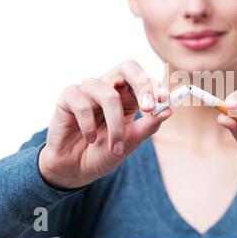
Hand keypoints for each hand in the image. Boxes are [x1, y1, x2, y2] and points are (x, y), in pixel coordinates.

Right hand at [39, 60, 170, 188]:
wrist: (75, 170)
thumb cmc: (104, 153)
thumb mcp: (131, 142)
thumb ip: (148, 126)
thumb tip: (168, 110)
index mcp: (128, 95)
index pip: (145, 80)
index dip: (155, 86)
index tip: (164, 99)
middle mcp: (110, 87)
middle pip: (128, 67)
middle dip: (141, 85)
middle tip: (148, 107)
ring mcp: (89, 90)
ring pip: (108, 94)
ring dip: (115, 123)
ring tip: (115, 146)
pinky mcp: (68, 97)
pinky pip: (83, 104)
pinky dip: (89, 126)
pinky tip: (90, 139)